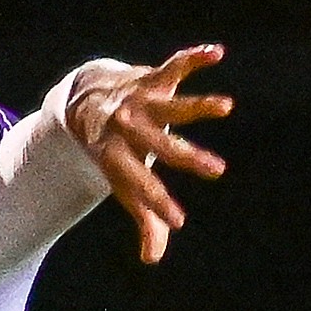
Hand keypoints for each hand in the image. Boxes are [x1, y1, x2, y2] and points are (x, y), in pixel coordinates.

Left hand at [66, 43, 231, 263]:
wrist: (83, 99)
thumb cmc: (112, 149)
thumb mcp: (121, 180)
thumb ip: (142, 216)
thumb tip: (152, 258)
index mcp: (116, 157)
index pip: (138, 185)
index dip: (155, 203)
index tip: (177, 221)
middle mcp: (127, 128)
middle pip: (158, 145)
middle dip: (186, 157)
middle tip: (217, 171)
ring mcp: (139, 101)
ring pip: (170, 104)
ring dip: (198, 105)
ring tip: (226, 106)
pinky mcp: (151, 79)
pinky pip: (174, 65)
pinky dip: (194, 58)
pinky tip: (217, 52)